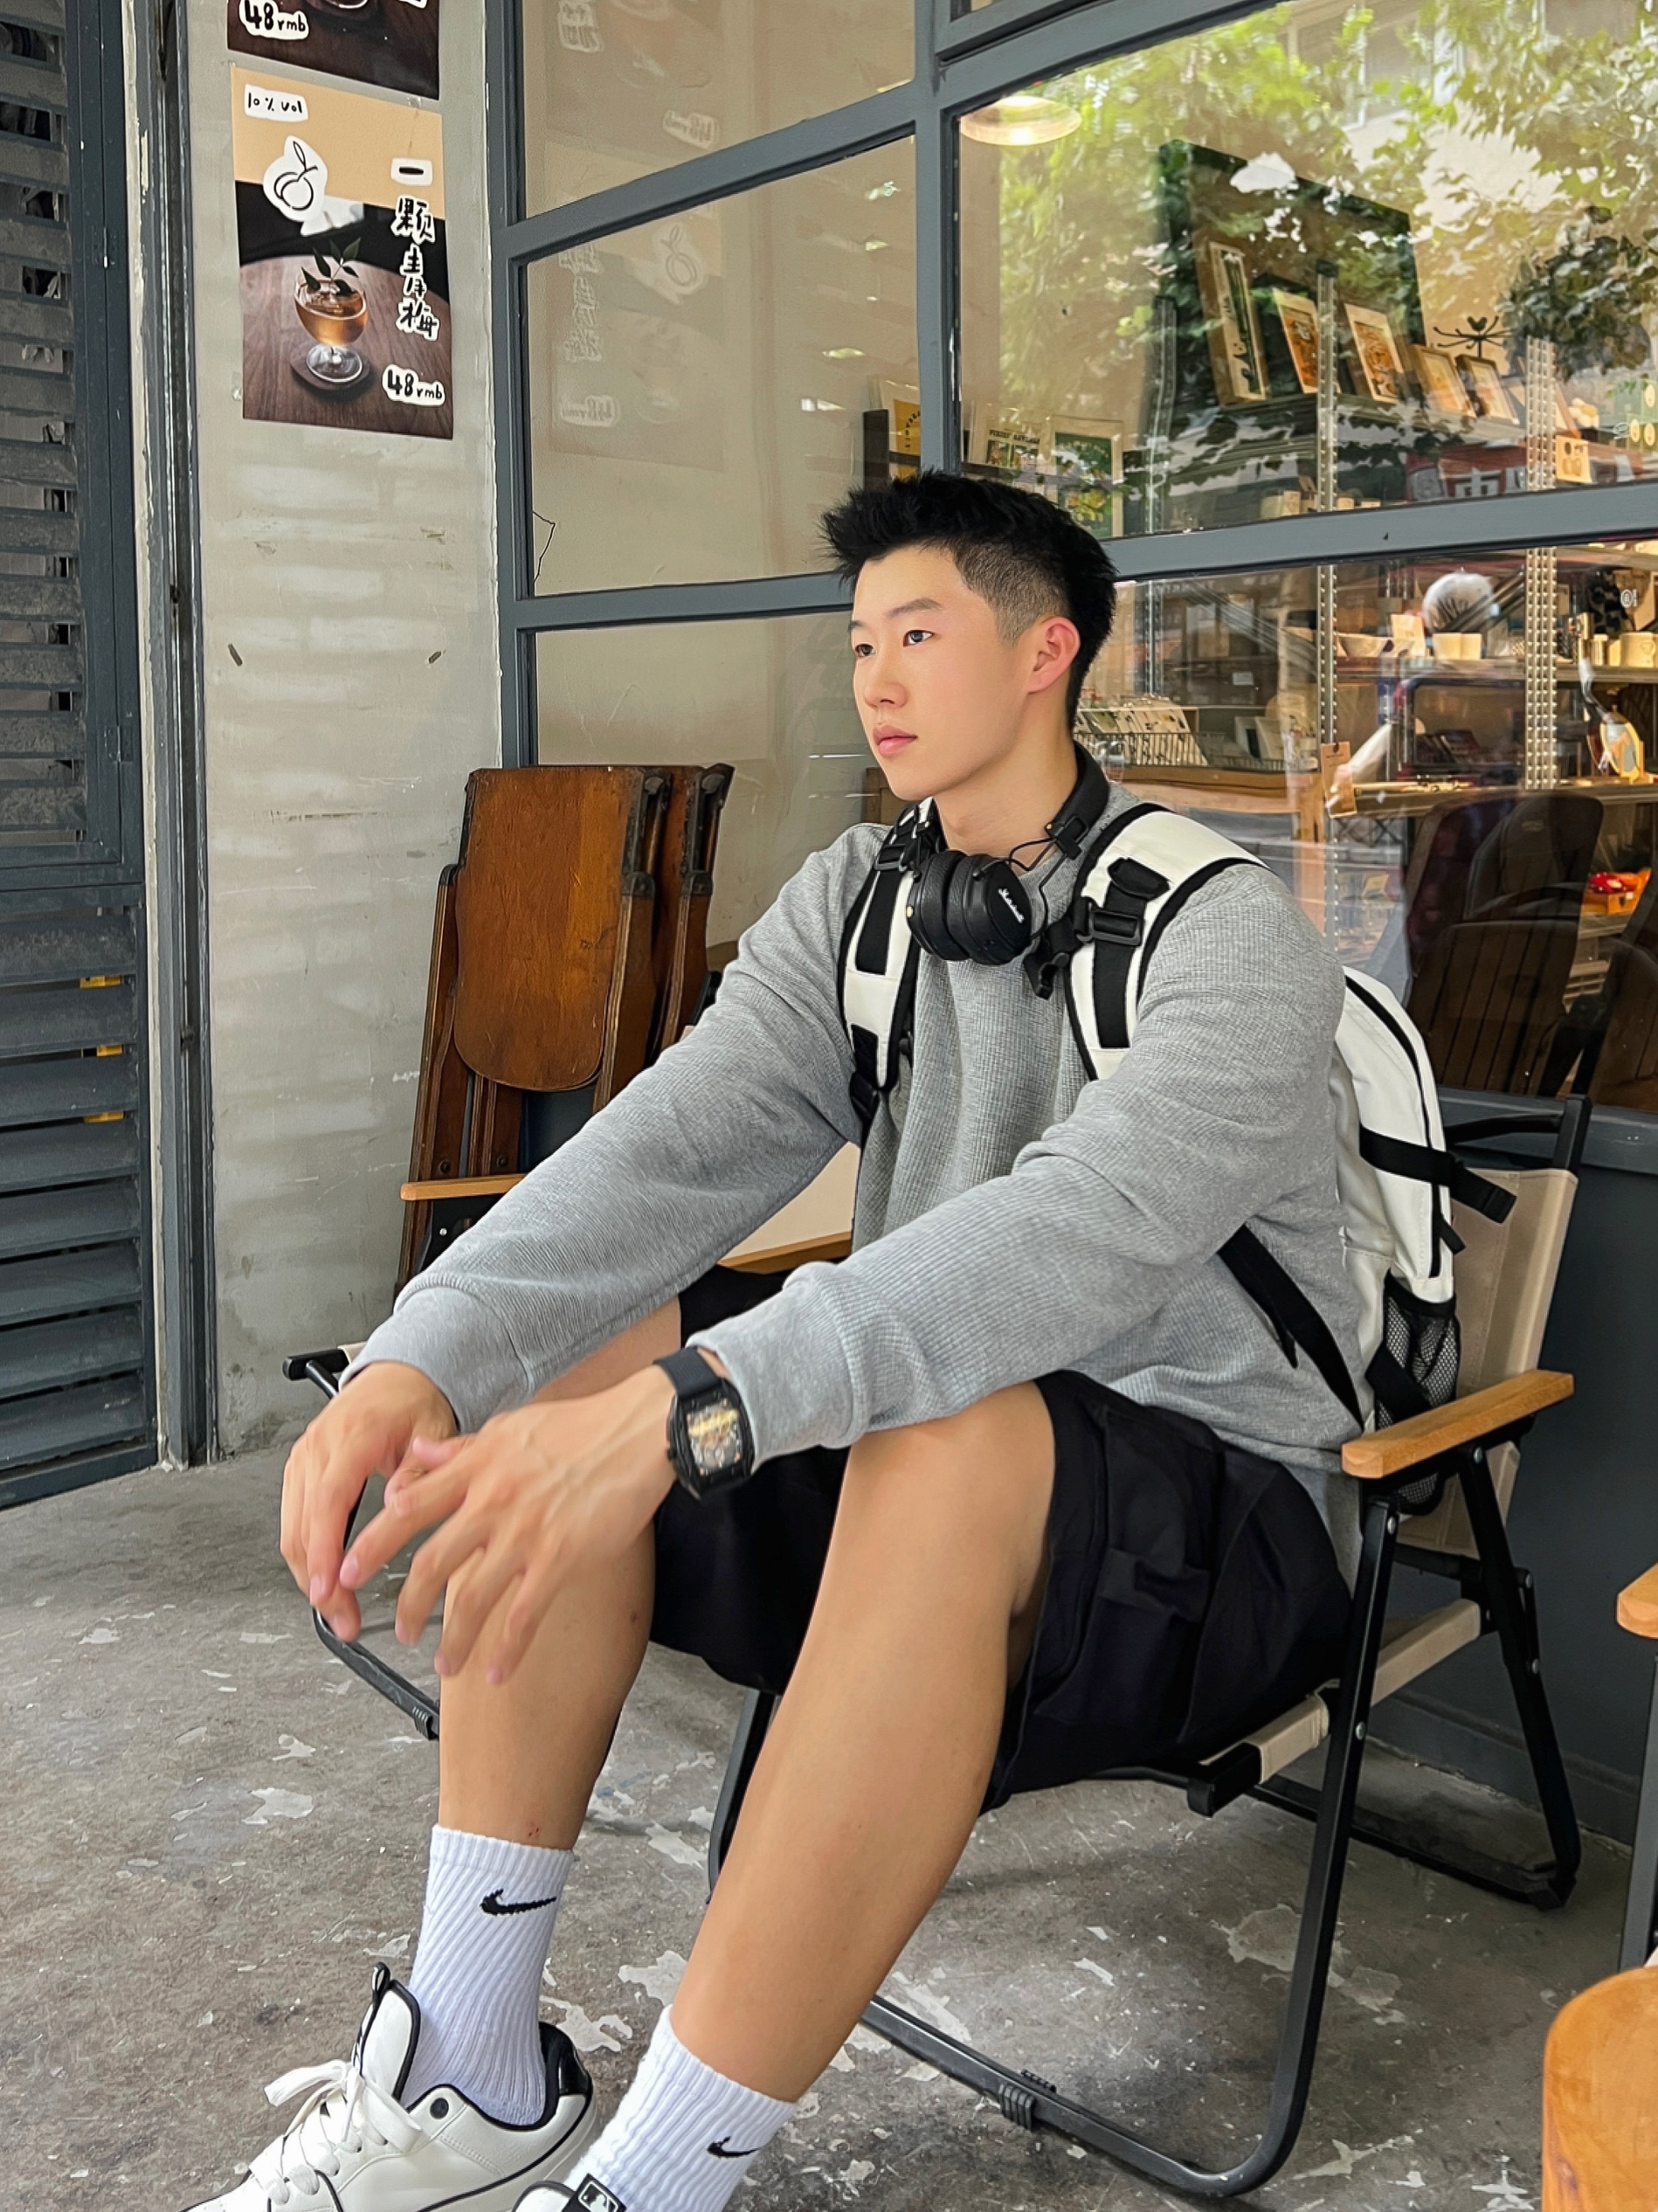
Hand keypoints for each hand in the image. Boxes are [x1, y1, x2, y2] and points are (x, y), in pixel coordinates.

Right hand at [280, 1362, 456, 1639]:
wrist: (398, 1377)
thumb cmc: (416, 1403)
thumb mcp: (433, 1431)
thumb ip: (418, 1470)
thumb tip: (399, 1507)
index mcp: (352, 1436)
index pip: (328, 1501)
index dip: (325, 1551)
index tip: (331, 1588)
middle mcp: (319, 1447)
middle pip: (302, 1525)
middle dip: (317, 1579)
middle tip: (342, 1617)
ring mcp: (304, 1458)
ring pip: (291, 1528)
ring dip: (309, 1574)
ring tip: (337, 1610)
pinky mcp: (300, 1469)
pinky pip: (292, 1519)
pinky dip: (305, 1554)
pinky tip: (325, 1580)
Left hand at [337, 1365, 678, 1684]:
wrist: (639, 1432)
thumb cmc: (582, 1426)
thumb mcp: (510, 1426)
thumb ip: (460, 1447)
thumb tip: (418, 1453)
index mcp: (477, 1468)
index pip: (409, 1507)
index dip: (372, 1543)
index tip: (347, 1568)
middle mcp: (493, 1502)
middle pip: (431, 1562)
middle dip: (408, 1605)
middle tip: (400, 1630)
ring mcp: (525, 1533)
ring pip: (473, 1598)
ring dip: (453, 1640)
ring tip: (444, 1664)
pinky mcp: (561, 1558)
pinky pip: (524, 1615)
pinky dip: (506, 1650)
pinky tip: (497, 1670)